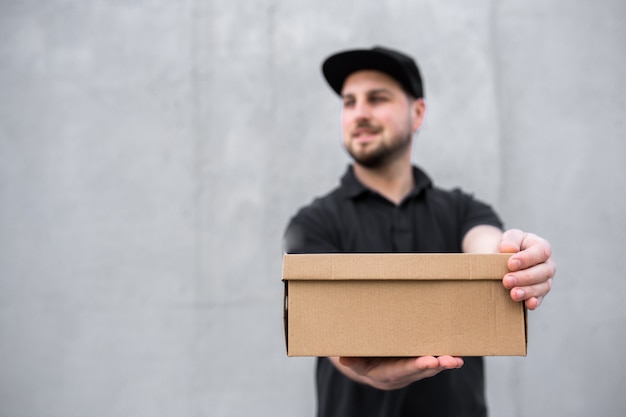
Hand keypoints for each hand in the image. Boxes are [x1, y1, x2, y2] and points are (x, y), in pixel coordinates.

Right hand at [331, 356, 463, 389]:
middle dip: (435, 366)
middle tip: (448, 360)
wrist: (371, 366)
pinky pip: (434, 362)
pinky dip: (446, 359)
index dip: (414, 367)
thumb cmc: (362, 359)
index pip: (401, 370)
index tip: (427, 362)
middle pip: (420, 371)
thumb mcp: (354, 359)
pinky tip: (459, 355)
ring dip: (444, 364)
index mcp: (385, 373)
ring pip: (430, 367)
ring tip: (456, 359)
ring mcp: (413, 370)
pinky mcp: (421, 363)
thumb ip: (351, 360)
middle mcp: (402, 374)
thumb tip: (343, 359)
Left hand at [499, 229, 555, 309]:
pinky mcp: (540, 292)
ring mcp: (546, 280)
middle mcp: (548, 264)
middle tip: (507, 280)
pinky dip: (535, 301)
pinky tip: (529, 304)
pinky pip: (540, 298)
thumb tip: (508, 249)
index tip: (511, 264)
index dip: (527, 259)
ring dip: (528, 291)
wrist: (507, 257)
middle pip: (543, 272)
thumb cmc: (511, 245)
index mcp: (542, 247)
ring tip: (513, 294)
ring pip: (542, 287)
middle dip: (524, 277)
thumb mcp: (510, 237)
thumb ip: (510, 241)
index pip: (540, 252)